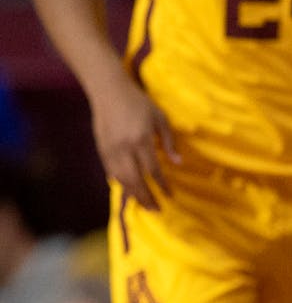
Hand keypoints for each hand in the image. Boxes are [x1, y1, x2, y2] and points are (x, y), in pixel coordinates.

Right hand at [92, 82, 178, 210]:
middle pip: (135, 181)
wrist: (109, 93)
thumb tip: (178, 163)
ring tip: (145, 205)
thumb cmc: (139, 104)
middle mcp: (124, 149)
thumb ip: (169, 142)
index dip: (162, 185)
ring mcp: (110, 152)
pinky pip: (112, 173)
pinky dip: (121, 185)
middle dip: (147, 197)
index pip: (153, 170)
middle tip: (157, 209)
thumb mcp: (160, 119)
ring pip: (122, 180)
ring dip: (134, 195)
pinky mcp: (102, 151)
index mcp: (141, 140)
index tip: (170, 196)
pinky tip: (130, 191)